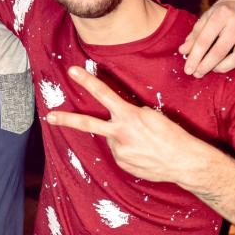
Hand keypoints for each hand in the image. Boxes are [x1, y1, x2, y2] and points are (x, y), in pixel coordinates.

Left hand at [46, 67, 206, 185]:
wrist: (183, 162)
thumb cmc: (172, 135)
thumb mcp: (153, 116)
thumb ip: (131, 115)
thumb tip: (118, 119)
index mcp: (129, 116)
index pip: (104, 94)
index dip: (87, 81)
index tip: (72, 71)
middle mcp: (120, 132)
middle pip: (87, 123)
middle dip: (66, 119)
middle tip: (50, 116)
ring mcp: (118, 150)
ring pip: (112, 138)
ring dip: (122, 138)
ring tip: (142, 143)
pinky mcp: (121, 162)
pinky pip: (119, 152)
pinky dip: (127, 150)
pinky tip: (142, 152)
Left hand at [179, 0, 234, 77]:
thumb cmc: (220, 14)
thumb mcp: (205, 19)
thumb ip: (194, 35)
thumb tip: (183, 51)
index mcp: (222, 13)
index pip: (205, 40)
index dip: (195, 57)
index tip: (188, 70)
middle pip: (221, 50)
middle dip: (207, 65)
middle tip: (198, 74)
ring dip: (225, 67)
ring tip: (214, 69)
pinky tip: (234, 66)